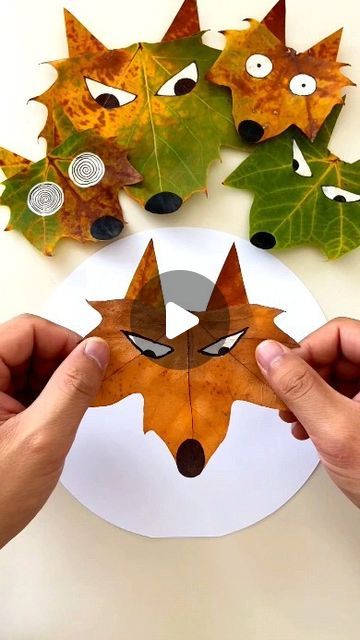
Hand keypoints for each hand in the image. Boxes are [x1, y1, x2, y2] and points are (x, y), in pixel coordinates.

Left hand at [0, 314, 108, 547]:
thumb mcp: (42, 438)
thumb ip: (72, 389)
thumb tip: (95, 352)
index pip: (29, 329)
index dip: (66, 342)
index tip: (93, 364)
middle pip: (28, 345)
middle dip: (63, 365)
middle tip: (87, 392)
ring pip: (28, 366)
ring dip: (56, 383)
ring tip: (67, 415)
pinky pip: (22, 388)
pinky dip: (46, 398)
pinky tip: (54, 421)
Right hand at [256, 318, 359, 507]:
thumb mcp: (334, 428)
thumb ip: (299, 387)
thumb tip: (269, 354)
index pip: (339, 332)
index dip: (307, 350)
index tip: (282, 373)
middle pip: (337, 353)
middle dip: (304, 377)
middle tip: (285, 399)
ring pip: (337, 376)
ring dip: (308, 395)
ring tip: (293, 419)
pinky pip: (343, 397)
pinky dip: (321, 410)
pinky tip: (307, 429)